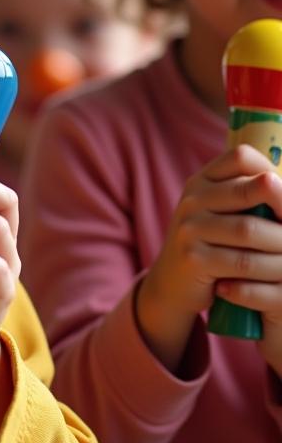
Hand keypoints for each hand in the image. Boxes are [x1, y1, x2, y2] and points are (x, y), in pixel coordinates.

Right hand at [137, 144, 281, 372]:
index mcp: (202, 181)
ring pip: (249, 230)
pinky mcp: (193, 258)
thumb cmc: (212, 246)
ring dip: (281, 243)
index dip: (271, 169)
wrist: (172, 285)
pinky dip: (268, 269)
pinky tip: (279, 275)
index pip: (241, 158)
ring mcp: (189, 228)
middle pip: (251, 190)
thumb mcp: (222, 214)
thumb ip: (249, 196)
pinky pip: (240, 261)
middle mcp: (192, 199)